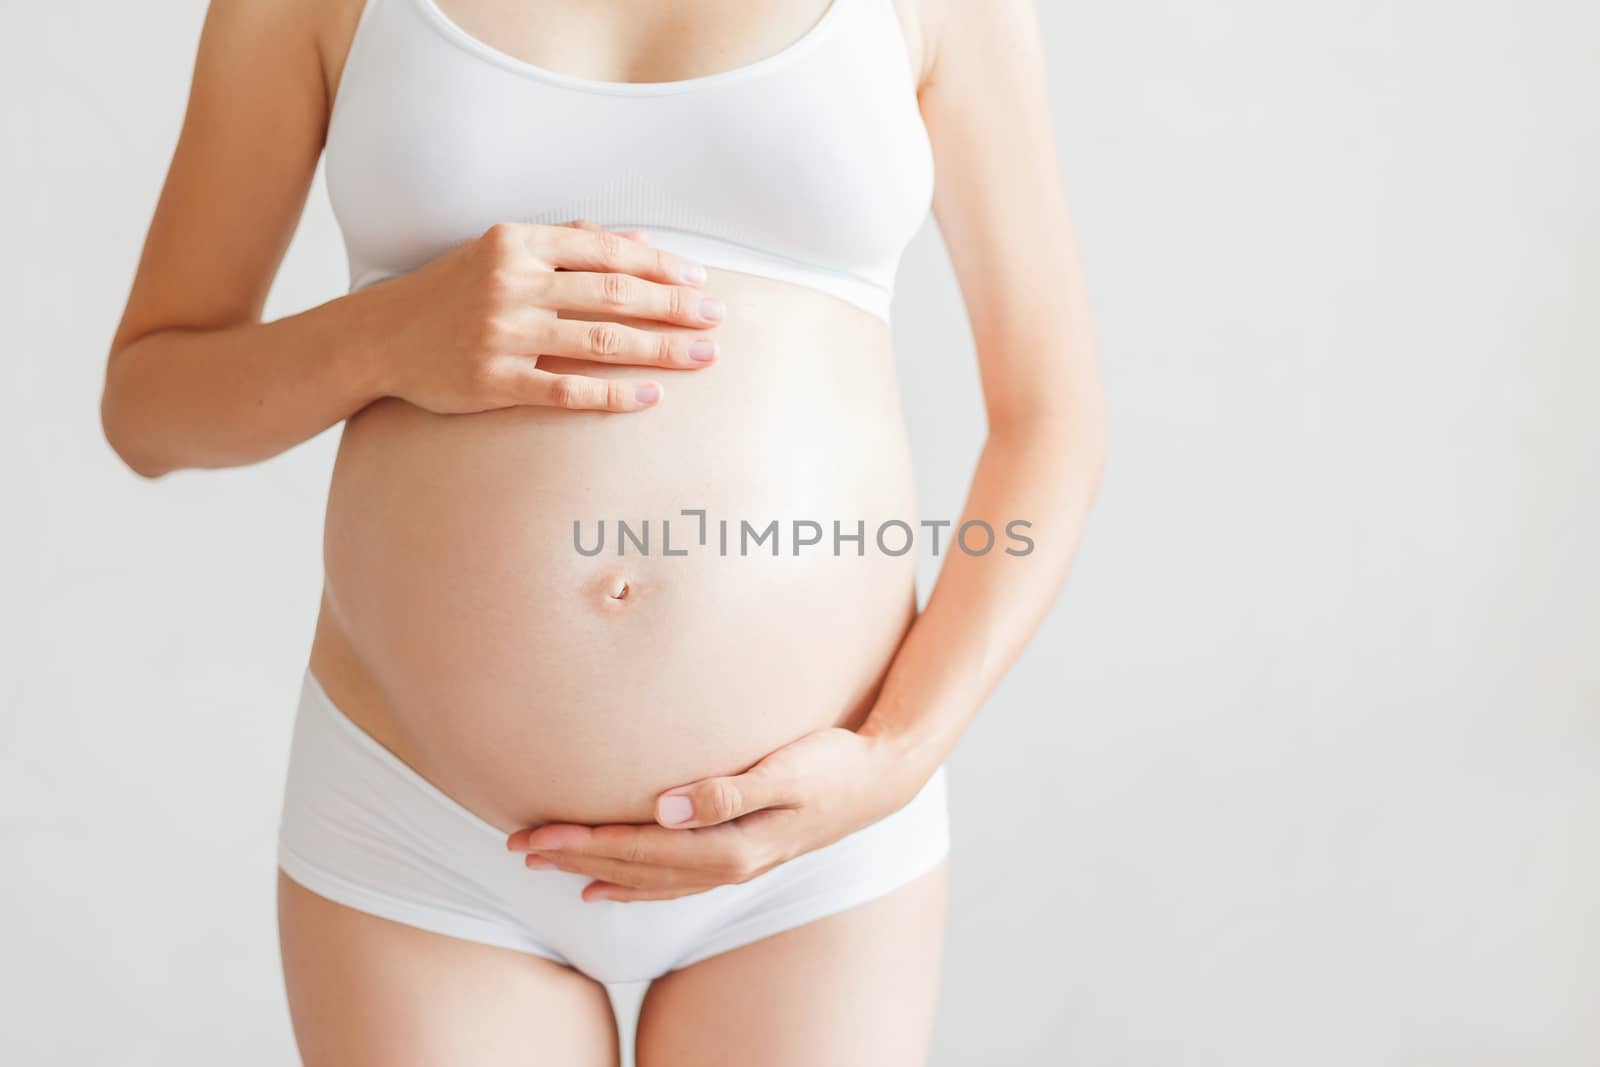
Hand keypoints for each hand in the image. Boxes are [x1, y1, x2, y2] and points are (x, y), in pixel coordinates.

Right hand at [371, 220, 724, 413]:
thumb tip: (641, 242)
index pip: (604, 251)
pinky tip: (652, 396)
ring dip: (660, 349)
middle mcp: (510, 284)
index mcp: (515, 242)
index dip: (659, 267)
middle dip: (673, 307)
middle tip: (717, 319)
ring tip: (703, 357)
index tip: (700, 281)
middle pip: (612, 295)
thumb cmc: (452, 290)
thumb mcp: (503, 251)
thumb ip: (570, 242)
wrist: (380, 337)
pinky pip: (568, 390)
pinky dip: (614, 394)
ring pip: (599, 341)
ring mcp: (502, 335)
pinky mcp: (494, 382)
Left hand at [505, 727, 922, 901]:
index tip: (534, 835)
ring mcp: (735, 865)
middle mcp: (728, 865)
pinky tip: (610, 885)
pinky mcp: (742, 855)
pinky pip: (674, 882)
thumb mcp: (787, 769)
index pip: (638, 848)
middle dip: (574, 857)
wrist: (883, 779)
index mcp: (732, 846)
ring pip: (649, 879)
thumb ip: (728, 789)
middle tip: (518, 848)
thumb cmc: (835, 765)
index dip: (583, 842)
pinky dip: (636, 886)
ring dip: (596, 871)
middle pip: (635, 868)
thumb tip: (667, 806)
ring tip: (548, 867)